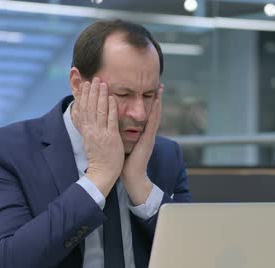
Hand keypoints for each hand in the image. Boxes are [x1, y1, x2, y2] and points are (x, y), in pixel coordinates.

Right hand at [72, 77, 123, 196]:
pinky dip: (111, 108)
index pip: (83, 109)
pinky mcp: (111, 138)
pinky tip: (112, 98)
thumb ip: (86, 128)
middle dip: (92, 91)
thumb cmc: (98, 158)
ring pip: (100, 111)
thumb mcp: (88, 140)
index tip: (84, 84)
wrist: (103, 173)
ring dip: (101, 95)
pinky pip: (111, 120)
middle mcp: (92, 130)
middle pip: (90, 107)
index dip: (83, 96)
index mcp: (86, 131)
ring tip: (102, 83)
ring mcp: (101, 134)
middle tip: (94, 78)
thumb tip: (80, 117)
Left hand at [121, 84, 162, 204]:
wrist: (132, 176)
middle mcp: (147, 133)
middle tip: (160, 85)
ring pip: (155, 115)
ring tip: (161, 89)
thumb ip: (122, 134)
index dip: (149, 103)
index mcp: (142, 134)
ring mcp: (149, 136)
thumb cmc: (126, 162)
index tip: (150, 91)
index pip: (146, 115)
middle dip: (157, 98)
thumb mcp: (123, 143)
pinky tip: (156, 103)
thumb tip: (114, 124)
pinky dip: (155, 113)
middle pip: (153, 112)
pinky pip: (152, 124)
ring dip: (159, 102)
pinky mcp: (148, 140)